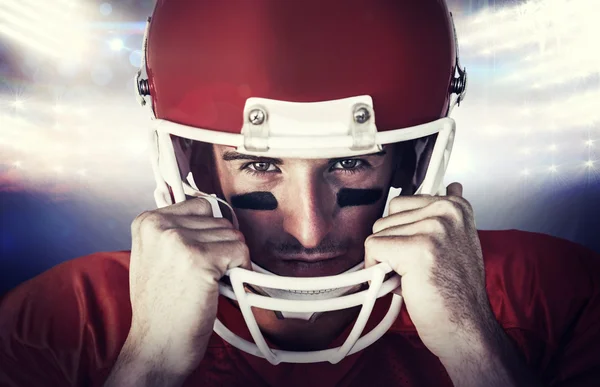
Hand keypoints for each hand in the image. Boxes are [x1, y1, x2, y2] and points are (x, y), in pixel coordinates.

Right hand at [124, 197, 250, 374]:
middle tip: (206, 275)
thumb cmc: (159, 307)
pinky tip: (222, 287)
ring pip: (233, 234)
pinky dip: (241, 271)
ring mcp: (180, 241)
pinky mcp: (200, 259)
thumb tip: (211, 212)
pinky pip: (241, 251)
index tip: (205, 252)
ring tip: (210, 282)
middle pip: (219, 220)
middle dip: (221, 248)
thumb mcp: (154, 256)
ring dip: (231, 260)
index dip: (209, 232)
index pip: (200, 205)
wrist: (156, 345)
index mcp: (147, 221)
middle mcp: (160, 226)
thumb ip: (177, 231)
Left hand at [365, 183, 493, 359]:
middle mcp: (446, 211)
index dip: (400, 234)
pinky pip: (373, 248)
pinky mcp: (418, 248)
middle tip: (417, 270)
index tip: (418, 253)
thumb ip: (444, 215)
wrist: (466, 328)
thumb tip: (452, 185)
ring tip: (414, 278)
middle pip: (385, 218)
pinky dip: (377, 270)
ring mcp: (433, 228)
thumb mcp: (457, 241)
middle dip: (392, 247)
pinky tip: (402, 284)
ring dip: (386, 260)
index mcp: (455, 206)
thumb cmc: (456, 291)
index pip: (399, 204)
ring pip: (377, 233)